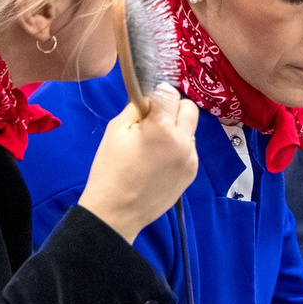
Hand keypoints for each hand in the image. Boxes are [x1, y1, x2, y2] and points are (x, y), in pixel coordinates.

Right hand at [77, 91, 198, 240]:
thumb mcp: (116, 130)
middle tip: (153, 121)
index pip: (170, 93)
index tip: (146, 105)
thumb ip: (137, 107)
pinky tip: (158, 162)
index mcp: (163, 127)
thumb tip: (149, 95)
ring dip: (176, 129)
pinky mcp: (192, 172)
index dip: (156, 95)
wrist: (118, 210)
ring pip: (190, 129)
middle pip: (189, 108)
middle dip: (173, 108)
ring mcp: (191, 158)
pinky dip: (177, 148)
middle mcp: (184, 141)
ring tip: (153, 146)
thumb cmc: (111, 168)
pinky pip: (189, 148)